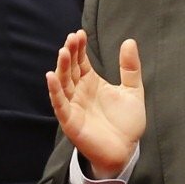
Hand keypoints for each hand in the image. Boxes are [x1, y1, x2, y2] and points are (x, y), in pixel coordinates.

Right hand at [47, 31, 145, 175]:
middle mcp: (79, 92)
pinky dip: (54, 90)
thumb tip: (129, 41)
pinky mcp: (70, 120)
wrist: (126, 150)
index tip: (80, 33)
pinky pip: (59, 103)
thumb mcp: (133, 90)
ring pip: (63, 83)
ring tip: (63, 51)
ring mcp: (73, 105)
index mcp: (91, 83)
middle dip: (70, 53)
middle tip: (72, 38)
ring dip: (61, 67)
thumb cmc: (127, 123)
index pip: (81, 61)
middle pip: (70, 69)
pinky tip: (51, 76)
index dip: (79, 48)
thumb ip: (130, 68)